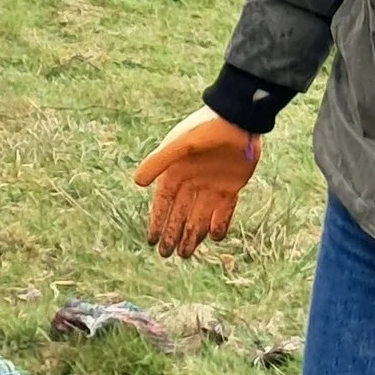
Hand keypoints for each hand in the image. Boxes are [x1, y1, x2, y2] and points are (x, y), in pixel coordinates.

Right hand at [133, 106, 261, 255]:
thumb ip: (159, 161)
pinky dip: (219, 224)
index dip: (157, 221)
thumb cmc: (204, 129)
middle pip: (180, 214)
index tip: (151, 240)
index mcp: (176, 172)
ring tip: (185, 255)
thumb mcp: (178, 144)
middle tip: (167, 254)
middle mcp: (192, 181)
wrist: (237, 120)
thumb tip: (136, 182)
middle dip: (173, 234)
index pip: (163, 202)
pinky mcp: (232, 186)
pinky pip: (224, 210)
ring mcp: (212, 185)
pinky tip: (214, 238)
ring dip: (193, 235)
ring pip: (200, 216)